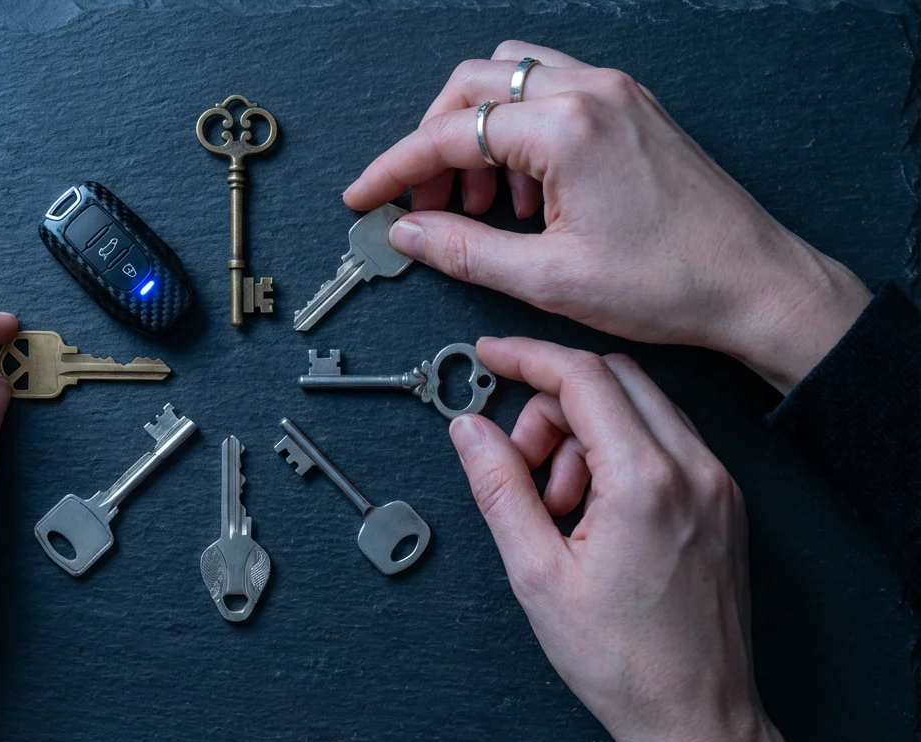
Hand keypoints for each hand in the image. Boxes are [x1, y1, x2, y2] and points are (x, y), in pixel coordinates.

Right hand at [344, 41, 870, 392]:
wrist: (755, 284)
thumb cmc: (672, 283)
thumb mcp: (548, 280)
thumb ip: (464, 250)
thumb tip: (408, 232)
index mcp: (567, 128)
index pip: (448, 132)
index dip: (394, 168)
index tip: (365, 197)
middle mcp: (591, 92)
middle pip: (472, 85)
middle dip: (433, 142)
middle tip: (422, 203)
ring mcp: (617, 94)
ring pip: (511, 79)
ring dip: (477, 133)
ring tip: (478, 204)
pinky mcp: (633, 108)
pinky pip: (553, 94)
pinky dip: (519, 132)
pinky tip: (527, 195)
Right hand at [451, 337, 788, 741]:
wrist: (696, 713)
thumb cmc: (624, 661)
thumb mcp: (536, 574)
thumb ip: (499, 488)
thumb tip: (470, 431)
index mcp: (646, 482)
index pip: (583, 377)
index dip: (528, 357)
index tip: (493, 356)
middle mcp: (695, 471)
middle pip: (614, 379)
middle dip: (555, 403)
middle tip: (524, 462)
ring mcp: (717, 485)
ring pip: (641, 406)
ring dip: (587, 431)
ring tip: (562, 505)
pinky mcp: (725, 503)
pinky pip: (665, 441)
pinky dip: (620, 452)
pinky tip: (595, 508)